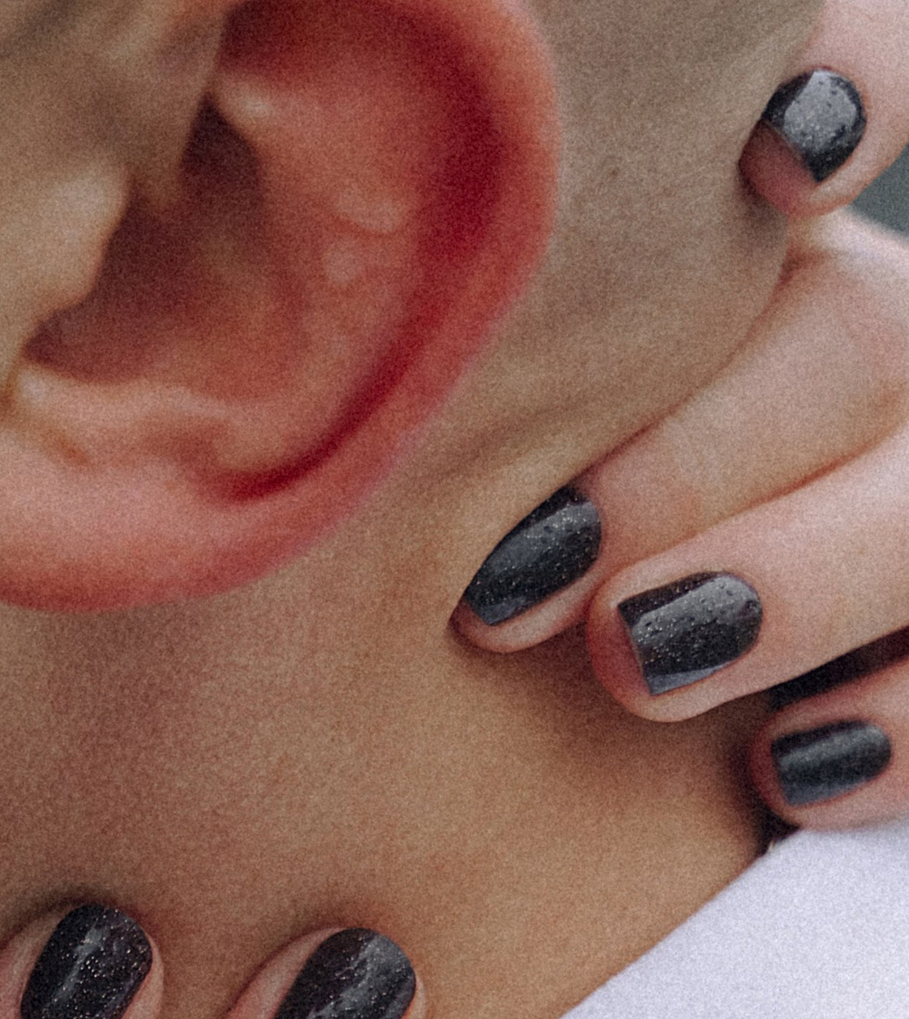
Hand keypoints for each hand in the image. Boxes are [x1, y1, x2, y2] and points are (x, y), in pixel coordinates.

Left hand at [459, 2, 908, 823]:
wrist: (509, 785)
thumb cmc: (426, 569)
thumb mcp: (428, 456)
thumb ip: (439, 380)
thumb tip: (317, 346)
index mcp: (746, 255)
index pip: (858, 93)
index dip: (860, 85)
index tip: (775, 157)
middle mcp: (848, 352)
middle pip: (866, 336)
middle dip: (696, 454)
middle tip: (512, 583)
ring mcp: (902, 491)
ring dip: (796, 579)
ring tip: (634, 660)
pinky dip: (894, 719)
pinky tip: (779, 766)